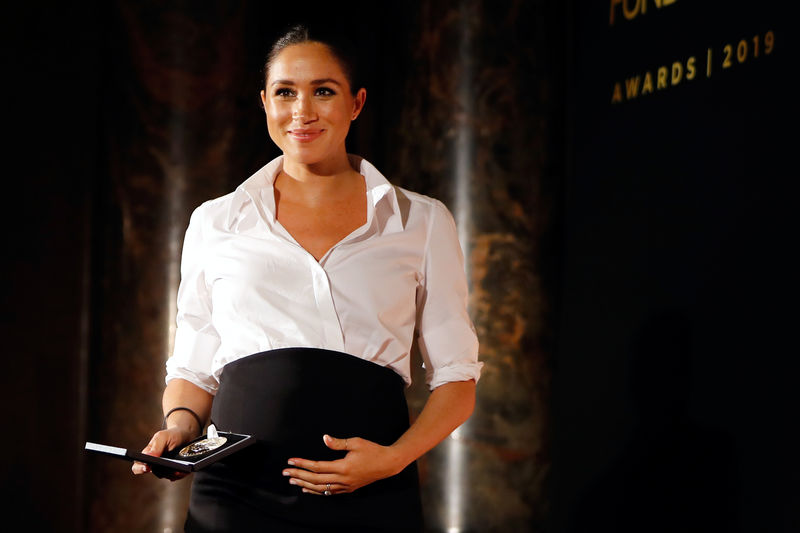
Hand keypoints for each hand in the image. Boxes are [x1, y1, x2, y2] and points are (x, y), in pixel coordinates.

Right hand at [131, 427, 189, 480]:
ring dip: (174, 472)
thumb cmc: (172, 434)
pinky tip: (185, 468)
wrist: (187, 434)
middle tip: (172, 467)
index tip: (147, 467)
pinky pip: (178, 476)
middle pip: (156, 473)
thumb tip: (147, 457)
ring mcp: (166, 469)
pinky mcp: (176, 471)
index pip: (138, 467)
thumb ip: (156, 446)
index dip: (140, 469)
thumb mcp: (163, 436)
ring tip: (181, 467)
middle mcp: (155, 465)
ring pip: (167, 476)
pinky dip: (182, 473)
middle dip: (163, 471)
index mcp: (148, 456)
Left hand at [283, 435, 406, 495]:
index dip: (302, 463)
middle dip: (299, 475)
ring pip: (321, 488)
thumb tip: (324, 438)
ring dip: (305, 484)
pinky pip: (329, 492)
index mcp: (343, 467)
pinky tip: (308, 489)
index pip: (317, 467)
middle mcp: (343, 479)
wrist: (388, 463)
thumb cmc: (373, 450)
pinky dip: (317, 491)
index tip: (291, 461)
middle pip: (315, 479)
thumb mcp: (356, 442)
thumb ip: (338, 442)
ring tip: (293, 481)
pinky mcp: (349, 488)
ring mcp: (346, 485)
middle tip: (285, 472)